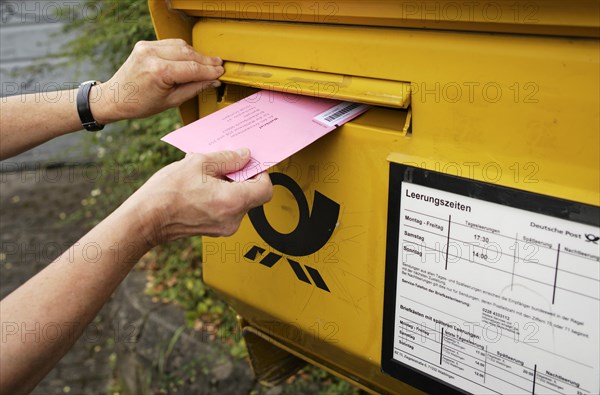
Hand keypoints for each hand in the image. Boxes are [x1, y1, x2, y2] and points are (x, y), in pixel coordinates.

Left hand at [91, 39, 223, 123]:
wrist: (116, 97)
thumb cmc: (140, 103)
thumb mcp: (171, 101)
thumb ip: (194, 88)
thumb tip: (212, 81)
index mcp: (158, 72)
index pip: (192, 68)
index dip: (209, 71)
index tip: (221, 72)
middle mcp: (152, 55)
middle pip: (188, 54)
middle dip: (205, 61)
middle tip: (218, 66)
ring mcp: (147, 47)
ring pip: (181, 46)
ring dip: (195, 54)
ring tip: (207, 63)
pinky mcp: (145, 44)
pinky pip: (170, 44)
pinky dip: (183, 50)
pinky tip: (191, 58)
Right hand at [125, 149, 272, 245]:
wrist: (146, 219)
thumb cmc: (168, 193)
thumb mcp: (199, 163)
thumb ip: (227, 158)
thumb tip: (245, 156)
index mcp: (234, 202)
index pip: (265, 188)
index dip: (260, 173)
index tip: (247, 163)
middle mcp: (234, 219)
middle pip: (252, 195)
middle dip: (241, 177)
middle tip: (223, 164)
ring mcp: (224, 228)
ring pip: (239, 201)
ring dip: (229, 186)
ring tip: (205, 175)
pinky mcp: (215, 230)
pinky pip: (227, 209)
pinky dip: (220, 196)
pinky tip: (201, 187)